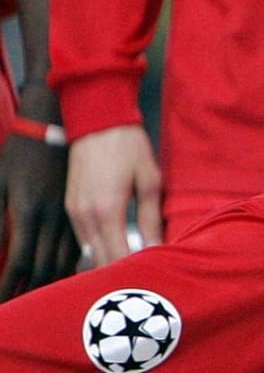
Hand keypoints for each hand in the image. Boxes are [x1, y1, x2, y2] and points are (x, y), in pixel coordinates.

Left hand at [0, 134, 77, 300]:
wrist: (69, 121)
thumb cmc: (27, 148)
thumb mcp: (0, 180)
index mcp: (29, 210)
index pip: (20, 263)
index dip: (10, 287)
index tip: (3, 304)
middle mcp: (55, 217)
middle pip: (46, 268)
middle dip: (32, 291)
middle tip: (21, 307)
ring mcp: (77, 214)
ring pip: (68, 260)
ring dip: (55, 282)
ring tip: (44, 298)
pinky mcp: (89, 208)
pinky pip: (82, 246)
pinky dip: (73, 265)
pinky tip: (66, 274)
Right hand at [65, 125, 162, 266]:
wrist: (98, 121)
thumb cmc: (129, 147)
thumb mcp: (150, 180)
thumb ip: (152, 218)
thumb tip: (158, 247)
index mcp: (107, 211)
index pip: (118, 257)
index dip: (135, 271)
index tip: (154, 275)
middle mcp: (85, 217)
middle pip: (101, 261)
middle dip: (122, 272)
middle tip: (146, 274)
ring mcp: (74, 213)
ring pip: (90, 252)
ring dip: (109, 261)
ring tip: (134, 263)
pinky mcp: (70, 207)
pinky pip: (83, 238)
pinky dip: (99, 246)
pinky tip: (117, 245)